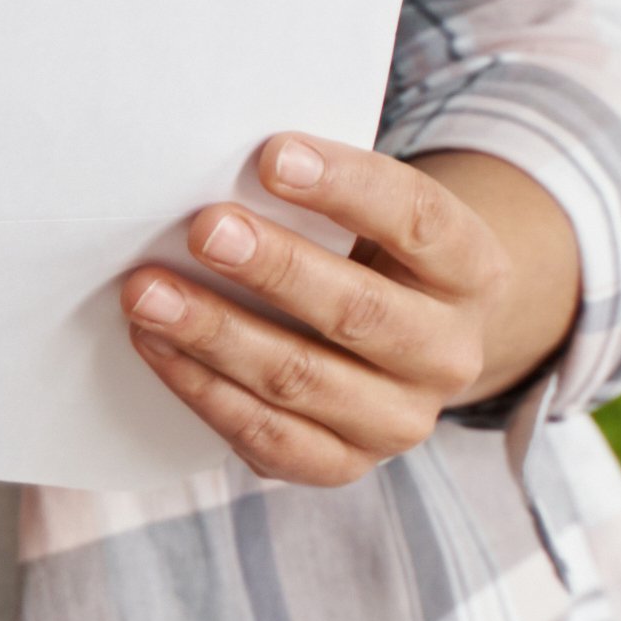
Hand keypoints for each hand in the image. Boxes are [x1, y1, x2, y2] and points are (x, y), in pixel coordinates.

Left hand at [119, 140, 583, 490]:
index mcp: (472, 271)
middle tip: (203, 230)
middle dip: (275, 268)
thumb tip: (217, 171)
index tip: (273, 156)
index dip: (347, 186)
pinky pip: (268, 436)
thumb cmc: (368, 256)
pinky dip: (204, 389)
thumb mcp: (373, 218)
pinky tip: (155, 345)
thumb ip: (317, 197)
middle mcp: (450, 354)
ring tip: (148, 293)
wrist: (401, 348)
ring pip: (303, 379)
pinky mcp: (344, 464)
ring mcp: (400, 420)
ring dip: (216, 333)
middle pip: (360, 311)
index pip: (419, 220)